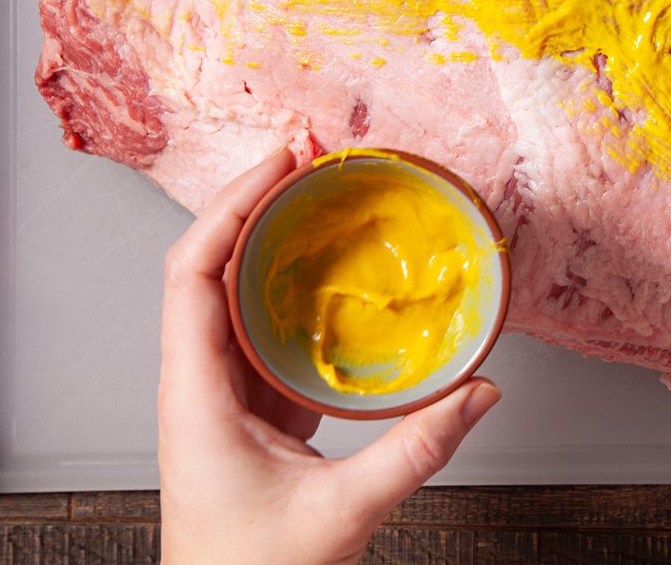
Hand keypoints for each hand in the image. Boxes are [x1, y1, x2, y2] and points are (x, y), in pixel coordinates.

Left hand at [158, 148, 501, 564]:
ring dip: (270, 241)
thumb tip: (478, 395)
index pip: (192, 273)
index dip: (229, 206)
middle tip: (307, 157)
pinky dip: (292, 290)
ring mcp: (219, 397)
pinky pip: (262, 331)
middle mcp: (196, 385)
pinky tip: (332, 276)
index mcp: (194, 396)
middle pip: (208, 266)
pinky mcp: (247, 412)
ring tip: (318, 197)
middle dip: (254, 202)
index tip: (278, 164)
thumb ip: (415, 451)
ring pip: (232, 295)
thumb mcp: (342, 513)